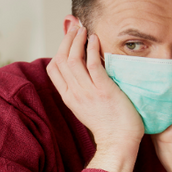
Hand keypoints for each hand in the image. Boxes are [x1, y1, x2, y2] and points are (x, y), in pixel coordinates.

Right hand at [46, 26, 143, 171]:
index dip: (58, 50)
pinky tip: (95, 40)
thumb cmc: (108, 126)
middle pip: (61, 59)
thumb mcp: (86, 108)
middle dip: (66, 40)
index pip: (53, 68)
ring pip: (73, 59)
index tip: (67, 40)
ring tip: (84, 30)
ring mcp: (87, 92)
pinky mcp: (103, 90)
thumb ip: (81, 91)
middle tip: (75, 28)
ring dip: (77, 40)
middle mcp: (74, 93)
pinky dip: (92, 48)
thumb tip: (81, 74)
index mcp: (68, 97)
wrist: (118, 143)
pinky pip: (93, 63)